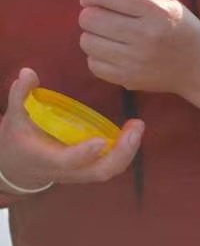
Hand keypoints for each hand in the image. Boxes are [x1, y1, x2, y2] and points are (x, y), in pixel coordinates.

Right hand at [0, 68, 142, 189]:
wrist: (19, 167)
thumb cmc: (17, 138)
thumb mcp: (14, 116)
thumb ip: (21, 95)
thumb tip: (28, 73)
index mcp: (47, 158)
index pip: (69, 160)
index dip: (84, 153)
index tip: (100, 140)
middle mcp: (68, 170)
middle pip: (99, 171)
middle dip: (122, 153)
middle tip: (136, 127)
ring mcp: (81, 173)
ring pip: (109, 170)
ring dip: (128, 152)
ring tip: (138, 127)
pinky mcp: (89, 169)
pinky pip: (112, 166)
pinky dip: (125, 152)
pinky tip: (133, 132)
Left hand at [79, 0, 199, 95]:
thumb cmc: (178, 27)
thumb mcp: (164, 1)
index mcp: (156, 12)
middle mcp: (146, 36)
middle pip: (90, 18)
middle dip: (91, 14)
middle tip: (102, 17)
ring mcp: (136, 61)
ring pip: (87, 42)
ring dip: (92, 35)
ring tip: (107, 36)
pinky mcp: (129, 80)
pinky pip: (93, 65)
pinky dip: (98, 57)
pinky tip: (112, 53)